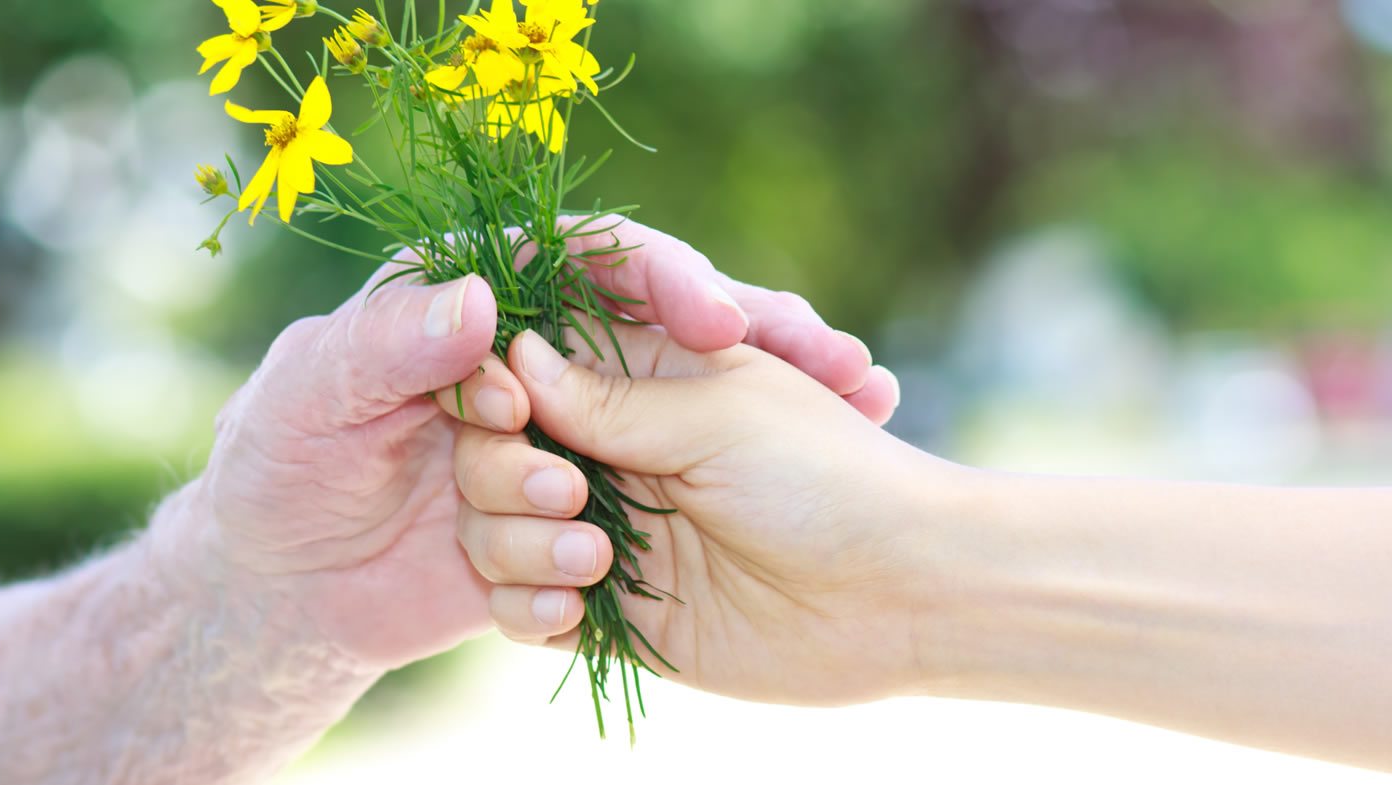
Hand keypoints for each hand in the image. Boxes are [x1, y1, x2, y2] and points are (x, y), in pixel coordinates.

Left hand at [171, 220, 902, 669]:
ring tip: (576, 542)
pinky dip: (586, 576)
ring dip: (633, 497)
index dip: (668, 277)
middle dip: (745, 368)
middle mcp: (541, 365)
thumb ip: (391, 340)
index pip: (600, 261)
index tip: (719, 318)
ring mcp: (560, 448)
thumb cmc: (277, 461)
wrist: (278, 587)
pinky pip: (603, 546)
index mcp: (486, 298)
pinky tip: (568, 597)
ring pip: (644, 459)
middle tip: (839, 376)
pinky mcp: (555, 526)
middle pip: (666, 347)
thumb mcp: (311, 390)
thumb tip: (485, 297)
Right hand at [452, 323, 955, 704]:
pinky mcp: (606, 611)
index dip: (499, 383)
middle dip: (502, 471)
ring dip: (516, 542)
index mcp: (642, 381)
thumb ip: (609, 397)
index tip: (504, 406)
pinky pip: (521, 605)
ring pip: (492, 526)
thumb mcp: (717, 414)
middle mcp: (612, 451)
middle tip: (564, 493)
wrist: (899, 597)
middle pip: (493, 448)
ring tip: (594, 560)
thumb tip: (516, 356)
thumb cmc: (826, 479)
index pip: (531, 364)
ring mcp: (603, 530)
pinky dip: (528, 606)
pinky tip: (572, 609)